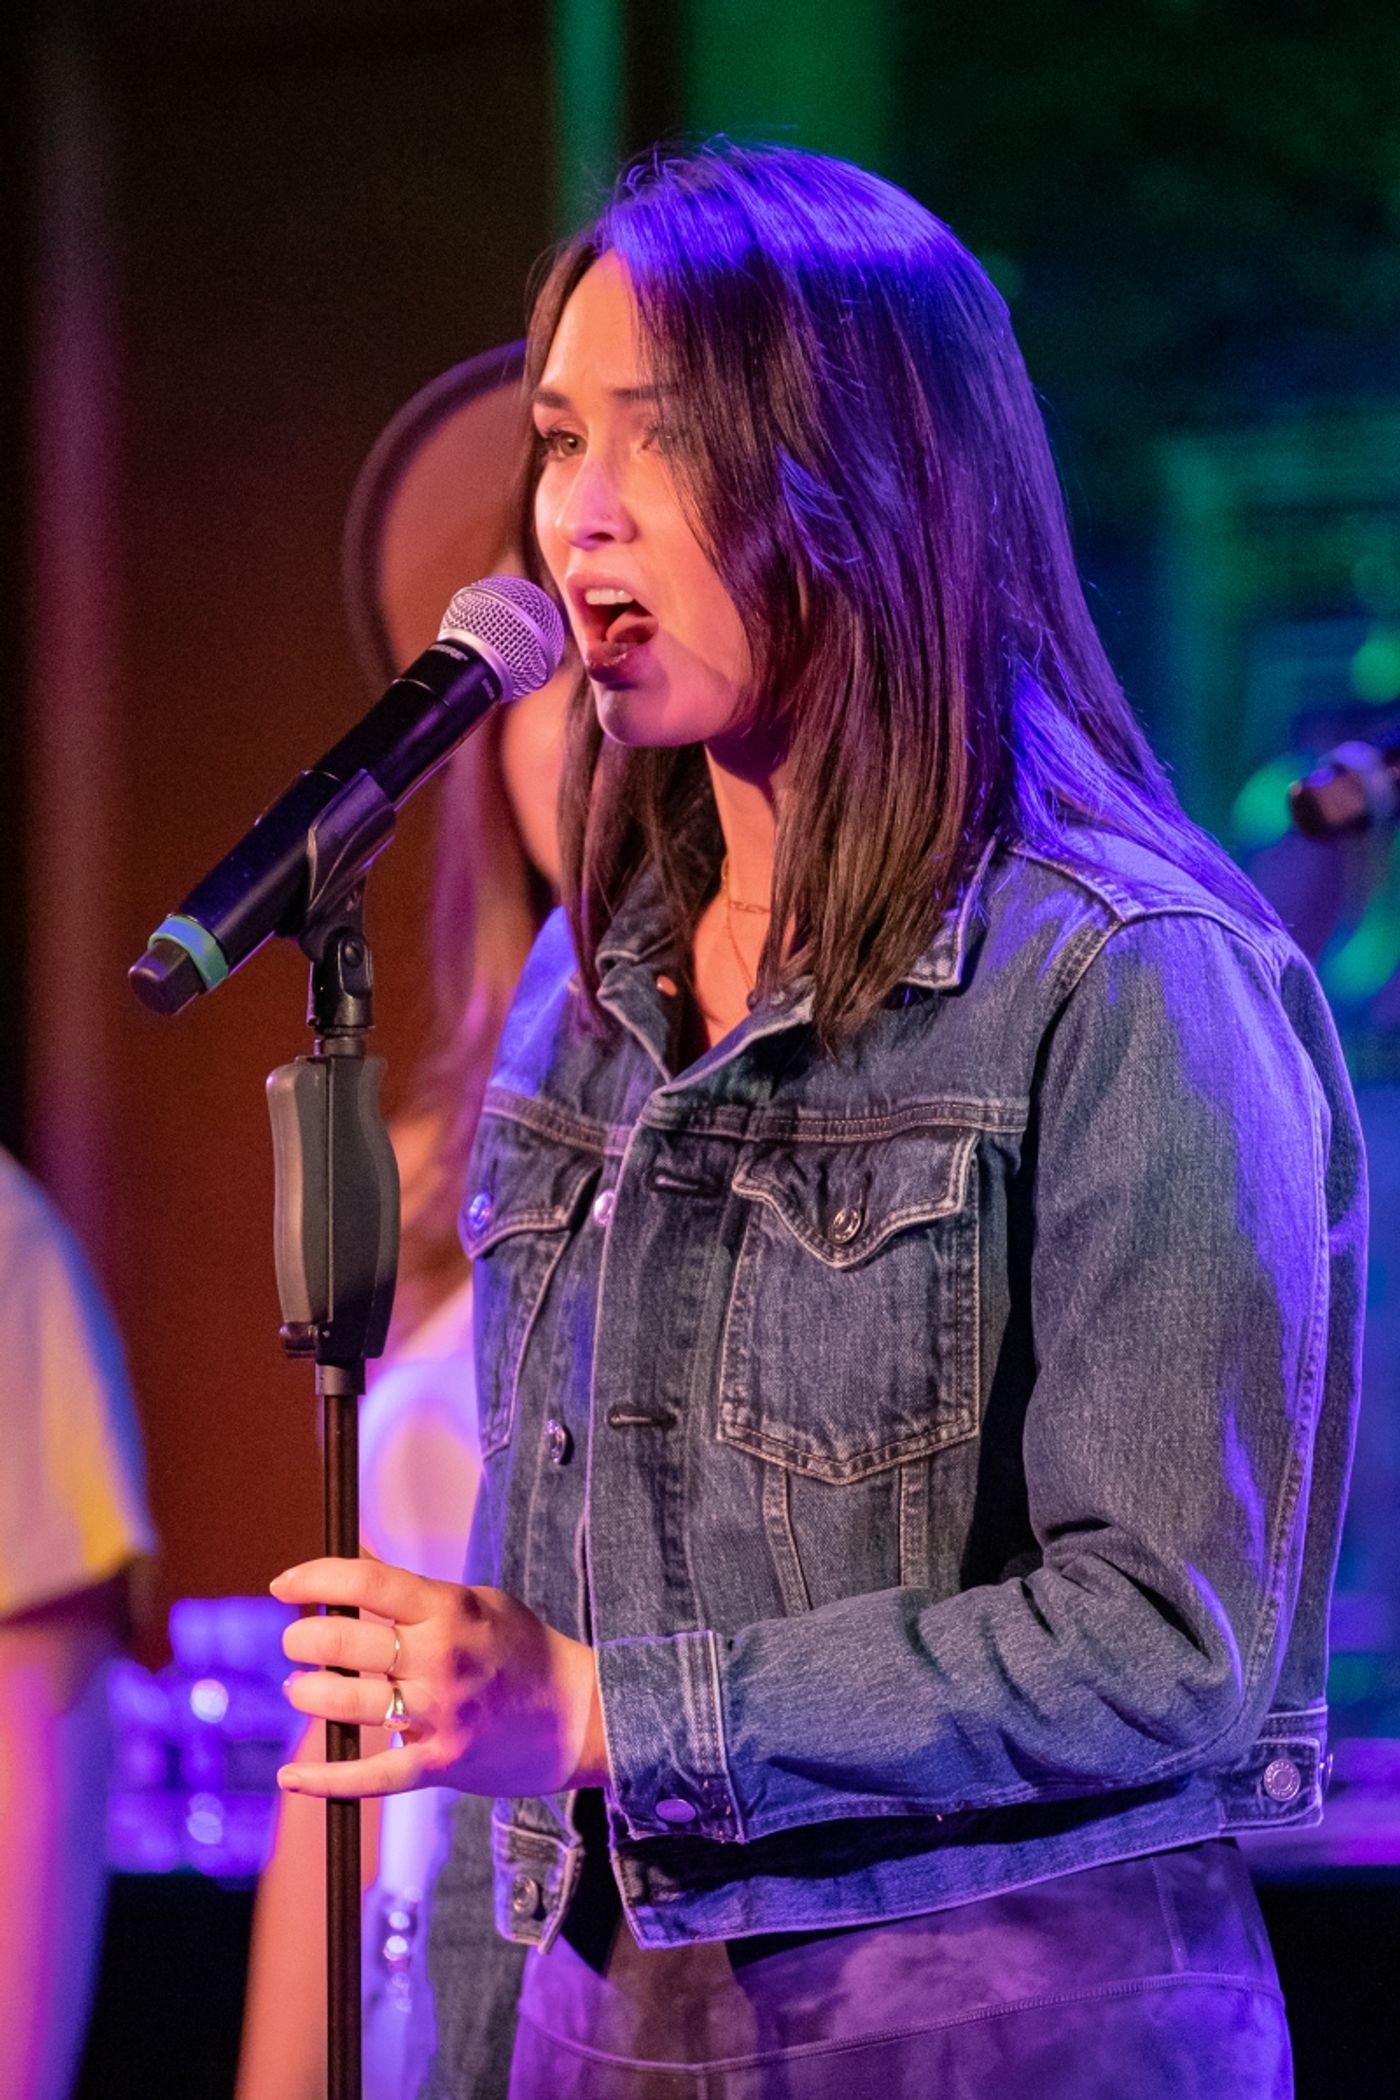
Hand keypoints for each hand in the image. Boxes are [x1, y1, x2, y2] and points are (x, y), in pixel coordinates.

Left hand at [269, 1555, 607, 1799]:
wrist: (578, 1717)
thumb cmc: (521, 1650)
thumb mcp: (476, 1601)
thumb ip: (413, 1590)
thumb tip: (351, 1563)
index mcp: (449, 1609)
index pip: (366, 1584)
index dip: (315, 1579)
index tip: (284, 1584)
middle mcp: (441, 1658)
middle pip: (344, 1645)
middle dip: (303, 1641)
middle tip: (296, 1642)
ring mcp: (440, 1714)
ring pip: (347, 1705)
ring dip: (309, 1695)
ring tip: (300, 1688)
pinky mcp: (440, 1763)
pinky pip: (371, 1776)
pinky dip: (326, 1779)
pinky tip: (291, 1776)